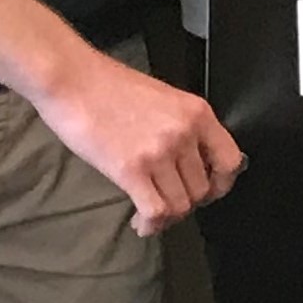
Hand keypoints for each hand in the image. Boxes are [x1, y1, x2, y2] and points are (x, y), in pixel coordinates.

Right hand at [35, 50, 243, 235]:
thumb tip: (191, 163)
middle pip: (202, 189)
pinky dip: (150, 224)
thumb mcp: (164, 99)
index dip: (220, 185)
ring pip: (180, 205)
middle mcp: (185, 133)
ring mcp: (159, 152)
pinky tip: (139, 223)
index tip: (206, 192)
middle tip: (166, 203)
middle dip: (185, 203)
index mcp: (197, 113)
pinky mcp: (131, 169)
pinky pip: (155, 211)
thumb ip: (182, 128)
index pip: (230, 161)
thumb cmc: (109, 86)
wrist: (72, 78)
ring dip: (166, 217)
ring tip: (150, 215)